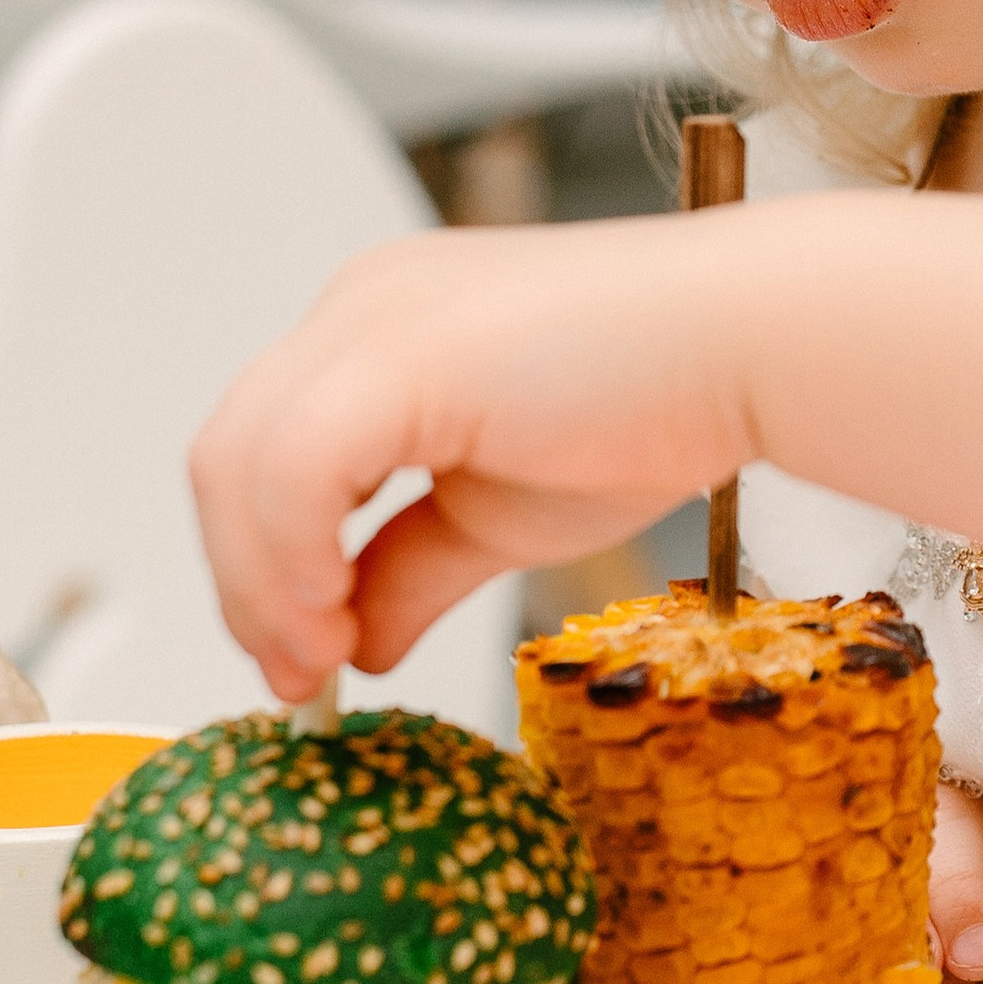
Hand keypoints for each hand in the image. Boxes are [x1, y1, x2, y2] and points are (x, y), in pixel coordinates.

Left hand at [190, 217, 763, 701]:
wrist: (755, 349)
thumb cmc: (661, 403)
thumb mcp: (500, 514)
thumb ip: (412, 569)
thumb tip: (357, 643)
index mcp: (380, 331)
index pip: (266, 452)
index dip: (261, 567)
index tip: (300, 662)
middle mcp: (360, 307)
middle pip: (228, 458)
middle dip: (246, 586)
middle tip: (294, 676)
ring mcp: (372, 320)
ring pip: (237, 463)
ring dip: (262, 584)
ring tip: (316, 658)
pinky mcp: (400, 354)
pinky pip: (292, 464)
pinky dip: (291, 551)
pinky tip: (338, 610)